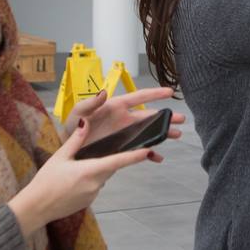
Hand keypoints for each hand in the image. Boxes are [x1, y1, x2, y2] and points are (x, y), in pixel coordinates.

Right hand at [7, 120, 151, 235]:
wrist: (36, 208)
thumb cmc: (45, 181)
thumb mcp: (59, 157)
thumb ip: (75, 140)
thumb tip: (85, 122)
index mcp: (90, 170)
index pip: (118, 161)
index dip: (135, 156)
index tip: (149, 151)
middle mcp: (95, 184)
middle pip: (109, 167)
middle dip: (106, 159)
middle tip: (93, 153)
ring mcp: (93, 195)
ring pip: (101, 177)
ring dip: (95, 170)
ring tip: (74, 169)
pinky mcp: (88, 202)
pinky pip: (94, 186)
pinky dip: (89, 180)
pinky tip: (72, 181)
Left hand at [63, 86, 185, 162]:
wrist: (68, 150)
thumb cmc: (72, 127)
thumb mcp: (77, 113)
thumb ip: (90, 103)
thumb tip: (103, 92)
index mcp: (116, 107)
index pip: (138, 97)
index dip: (154, 94)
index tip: (170, 92)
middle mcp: (124, 119)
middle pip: (150, 116)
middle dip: (166, 117)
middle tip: (181, 119)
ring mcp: (125, 134)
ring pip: (149, 131)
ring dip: (162, 133)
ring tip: (176, 135)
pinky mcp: (123, 148)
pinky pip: (139, 149)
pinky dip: (149, 153)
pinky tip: (158, 157)